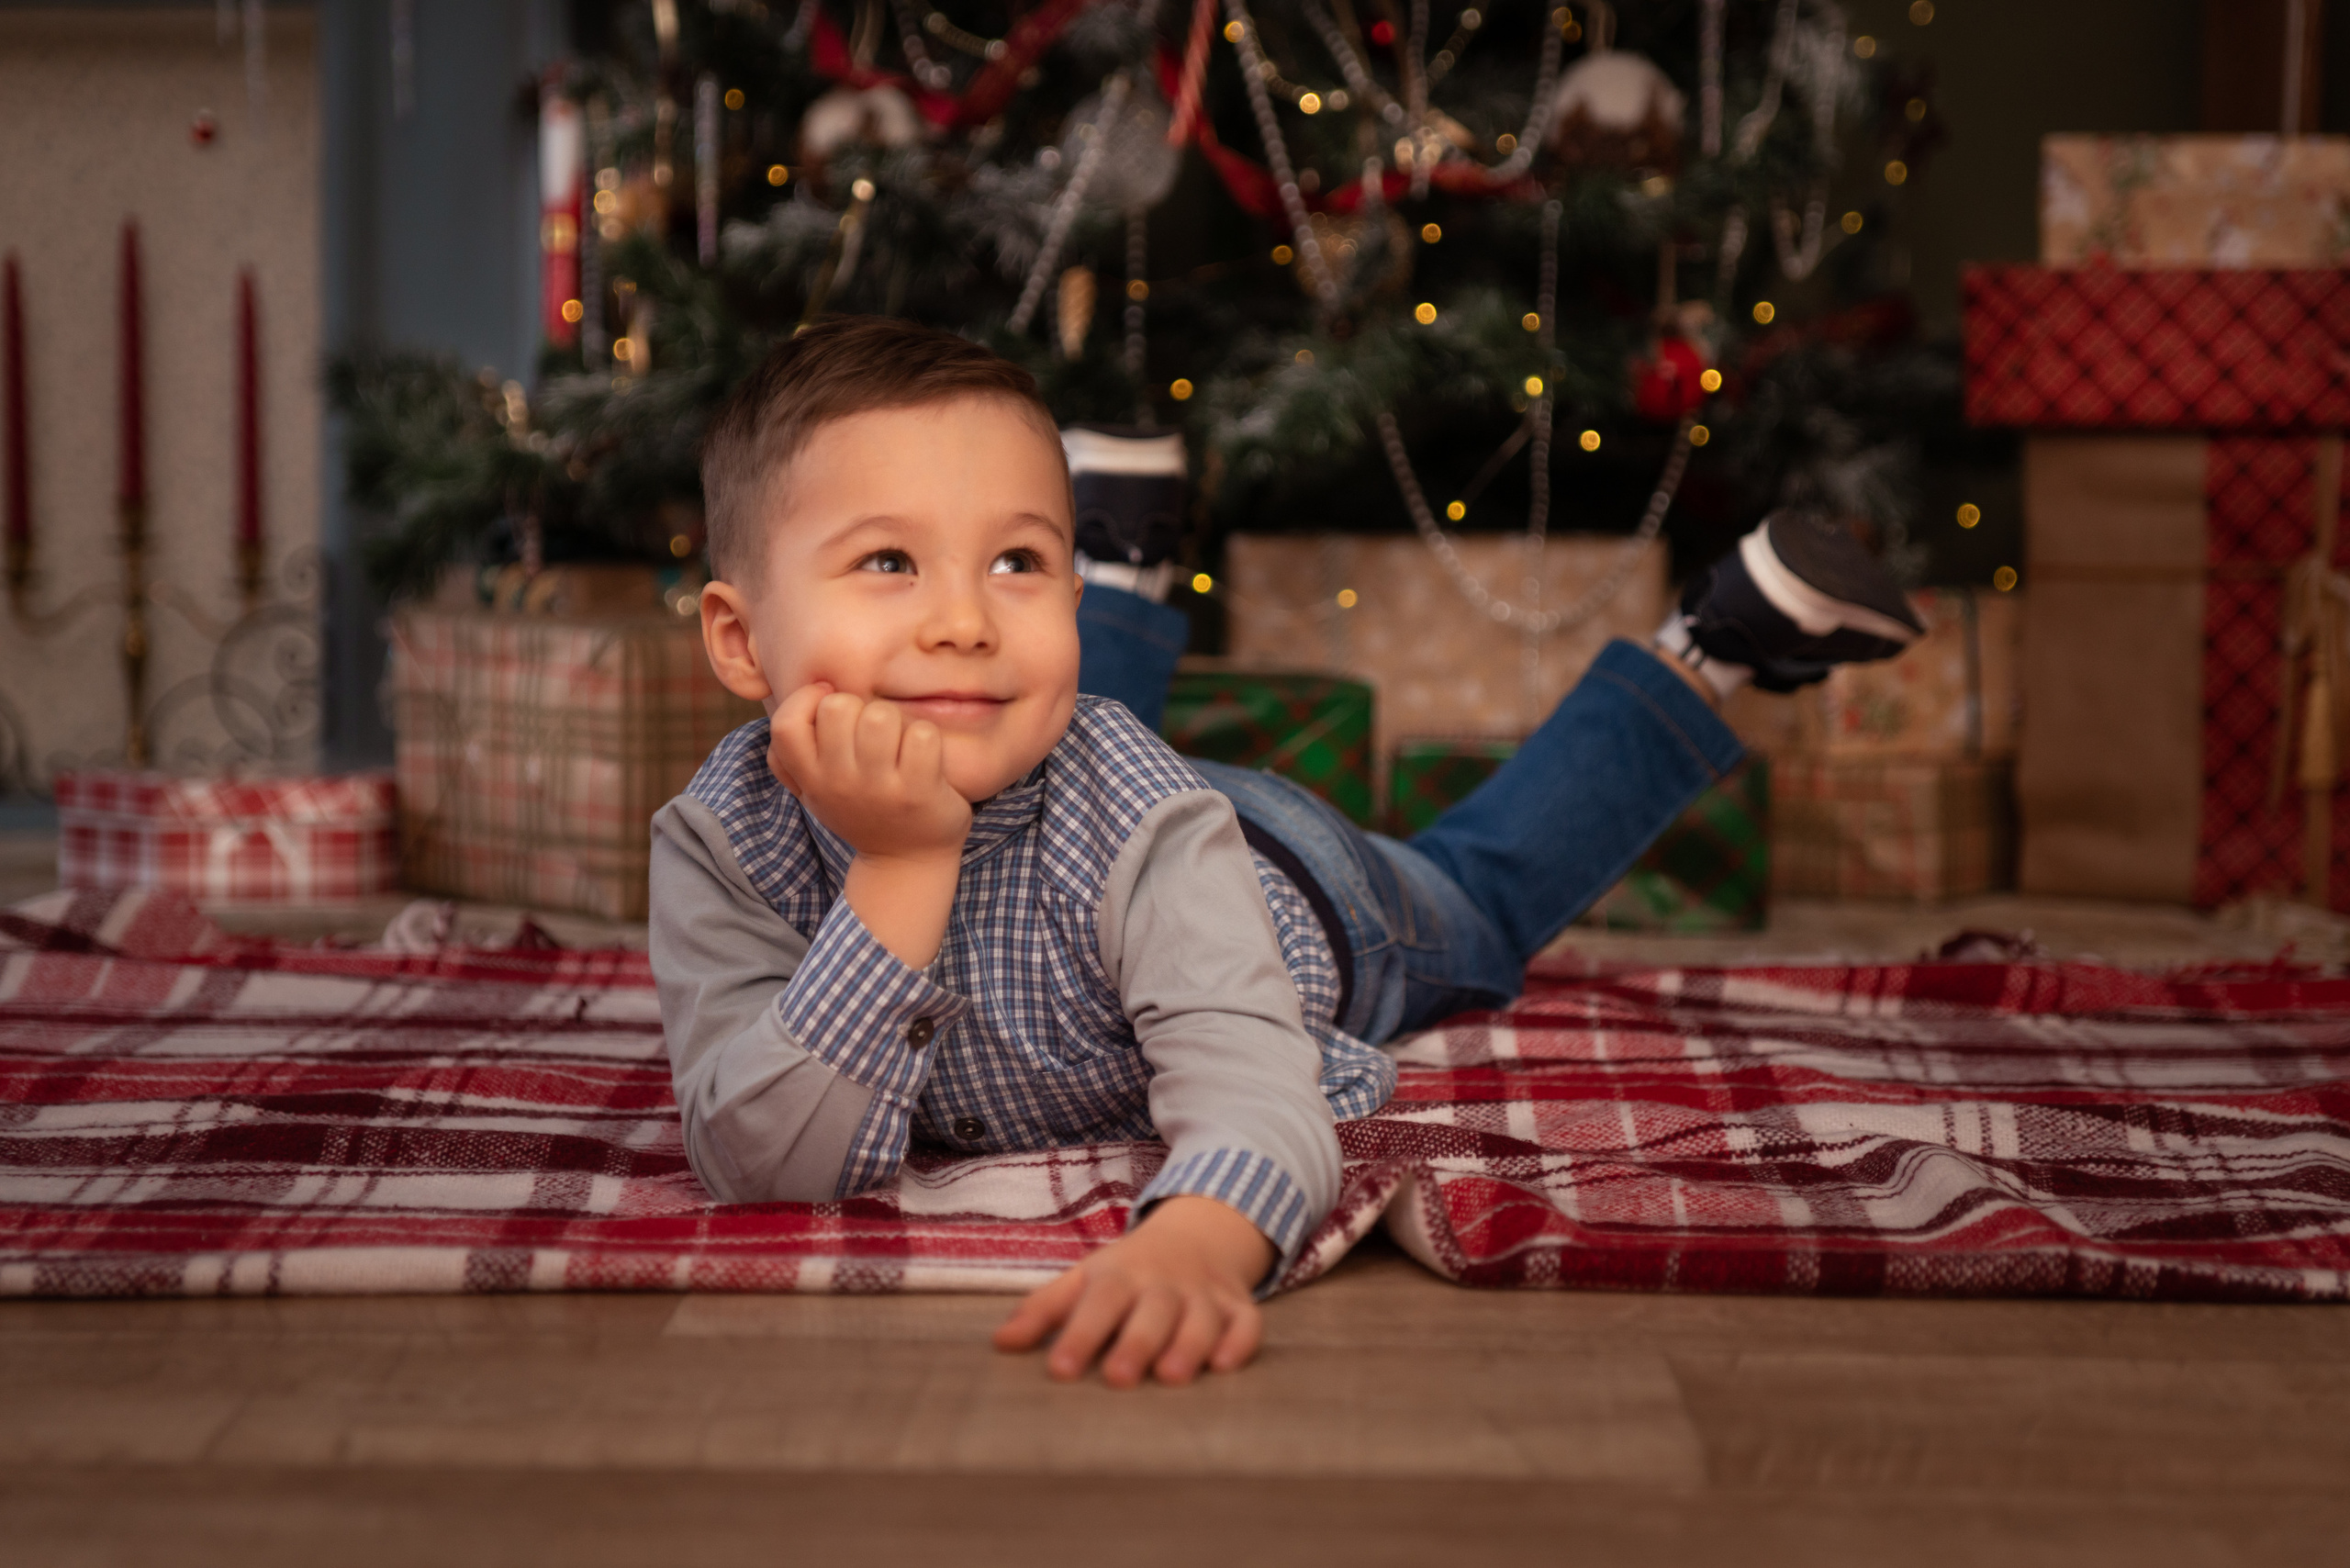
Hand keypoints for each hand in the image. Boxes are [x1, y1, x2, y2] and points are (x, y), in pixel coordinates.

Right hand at [768, 682, 972, 861]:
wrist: (906, 863)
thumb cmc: (861, 811)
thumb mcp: (814, 792)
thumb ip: (789, 757)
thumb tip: (804, 698)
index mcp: (811, 779)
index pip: (786, 725)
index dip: (806, 701)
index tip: (829, 707)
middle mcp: (839, 783)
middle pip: (837, 707)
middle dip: (859, 707)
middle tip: (872, 731)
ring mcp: (879, 788)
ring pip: (880, 716)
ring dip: (895, 720)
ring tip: (899, 743)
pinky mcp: (919, 791)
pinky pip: (923, 735)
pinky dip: (927, 737)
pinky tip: (925, 756)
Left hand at [992, 1195, 1275, 1386]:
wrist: (1197, 1235)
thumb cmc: (1127, 1271)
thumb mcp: (1083, 1279)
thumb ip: (1043, 1311)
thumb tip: (999, 1345)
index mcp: (1119, 1276)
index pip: (1098, 1303)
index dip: (1079, 1335)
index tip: (1059, 1371)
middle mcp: (1163, 1283)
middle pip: (1151, 1311)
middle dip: (1136, 1343)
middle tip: (1118, 1379)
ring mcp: (1204, 1293)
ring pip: (1200, 1317)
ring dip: (1188, 1344)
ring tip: (1171, 1378)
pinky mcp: (1238, 1305)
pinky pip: (1246, 1321)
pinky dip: (1239, 1341)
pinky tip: (1225, 1365)